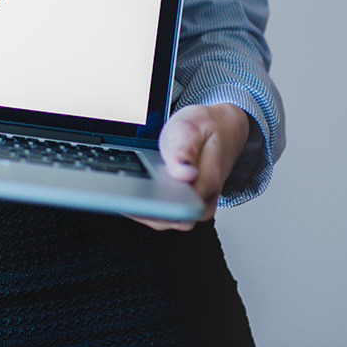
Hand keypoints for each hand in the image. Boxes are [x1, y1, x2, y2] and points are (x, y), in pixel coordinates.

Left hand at [128, 102, 250, 231]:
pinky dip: (150, 204)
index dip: (153, 209)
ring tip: (126, 193)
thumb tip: (184, 174)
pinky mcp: (189, 202)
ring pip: (168, 219)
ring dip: (145, 209)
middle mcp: (205, 198)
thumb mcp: (191, 129)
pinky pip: (168, 211)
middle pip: (171, 219)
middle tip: (122, 196)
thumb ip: (184, 151)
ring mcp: (198, 203)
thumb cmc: (206, 127)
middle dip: (144, 210)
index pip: (181, 209)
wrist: (223, 127)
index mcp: (208, 181)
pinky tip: (135, 193)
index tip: (131, 202)